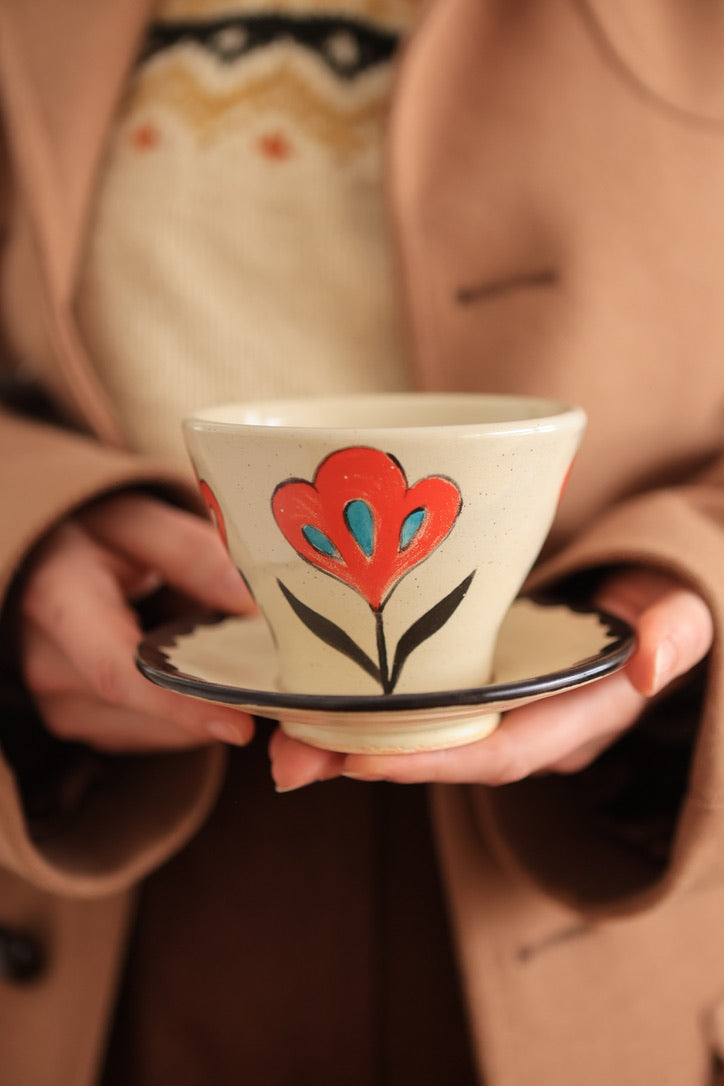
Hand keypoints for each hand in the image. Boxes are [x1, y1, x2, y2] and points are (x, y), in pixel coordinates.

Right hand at [18, 491, 255, 751]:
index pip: (118, 670)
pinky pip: (143, 732)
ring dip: (195, 703)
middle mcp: (45, 660)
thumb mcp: (140, 521)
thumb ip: (192, 553)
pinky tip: (192, 672)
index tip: (241, 725)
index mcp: (57, 599)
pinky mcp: (74, 717)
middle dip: (209, 698)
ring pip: (148, 729)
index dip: (181, 704)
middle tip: (268, 676)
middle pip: (143, 706)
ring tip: (221, 655)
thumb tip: (250, 602)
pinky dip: (179, 711)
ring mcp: (55, 697)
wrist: (48, 555)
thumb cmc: (96, 531)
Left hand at [268, 567, 713, 789]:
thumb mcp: (680, 609)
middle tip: (287, 759)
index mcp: (577, 719)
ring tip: (278, 735)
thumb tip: (652, 665)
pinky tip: (312, 695)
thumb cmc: (660, 601)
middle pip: (442, 756)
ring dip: (348, 740)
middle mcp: (530, 729)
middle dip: (365, 762)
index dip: (432, 760)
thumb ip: (675, 630)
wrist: (645, 600)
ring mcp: (499, 710)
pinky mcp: (473, 684)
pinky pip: (416, 705)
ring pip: (419, 735)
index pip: (501, 753)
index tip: (360, 760)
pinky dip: (365, 706)